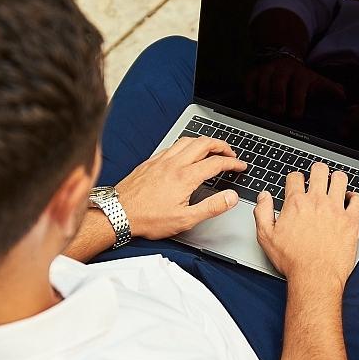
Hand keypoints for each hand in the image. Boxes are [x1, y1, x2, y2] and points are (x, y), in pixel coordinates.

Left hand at [116, 136, 247, 238]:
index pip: (216, 163)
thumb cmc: (147, 218)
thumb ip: (211, 207)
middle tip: (230, 153)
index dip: (233, 163)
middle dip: (221, 145)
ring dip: (204, 141)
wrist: (118, 213)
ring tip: (212, 149)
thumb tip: (230, 197)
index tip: (240, 166)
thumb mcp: (184, 220)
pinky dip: (186, 145)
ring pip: (187, 140)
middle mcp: (174, 164)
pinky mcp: (151, 161)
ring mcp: (161, 160)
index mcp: (185, 177)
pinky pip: (172, 145)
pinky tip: (186, 153)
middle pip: (204, 143)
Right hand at [244, 57, 344, 117]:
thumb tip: (343, 97)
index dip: (297, 100)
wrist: (283, 58)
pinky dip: (249, 91)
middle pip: (279, 83)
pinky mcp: (253, 73)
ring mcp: (267, 71)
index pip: (299, 86)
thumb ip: (330, 90)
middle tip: (277, 113)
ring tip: (265, 109)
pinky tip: (252, 101)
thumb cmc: (301, 78)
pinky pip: (249, 80)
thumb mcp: (317, 82)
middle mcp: (283, 71)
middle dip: (278, 99)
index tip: (295, 115)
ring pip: (263, 82)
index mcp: (300, 75)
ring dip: (263, 97)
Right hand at [253, 163, 358, 284]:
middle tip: (318, 177)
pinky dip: (354, 197)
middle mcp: (317, 202)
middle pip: (320, 170)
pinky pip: (358, 200)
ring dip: (337, 179)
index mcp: (296, 204)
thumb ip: (262, 212)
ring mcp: (336, 209)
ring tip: (335, 184)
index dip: (295, 178)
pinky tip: (350, 200)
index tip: (297, 183)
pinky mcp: (351, 220)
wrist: (315, 276)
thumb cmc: (293, 261)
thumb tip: (263, 196)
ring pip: (340, 179)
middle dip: (317, 171)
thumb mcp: (266, 237)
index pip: (295, 177)